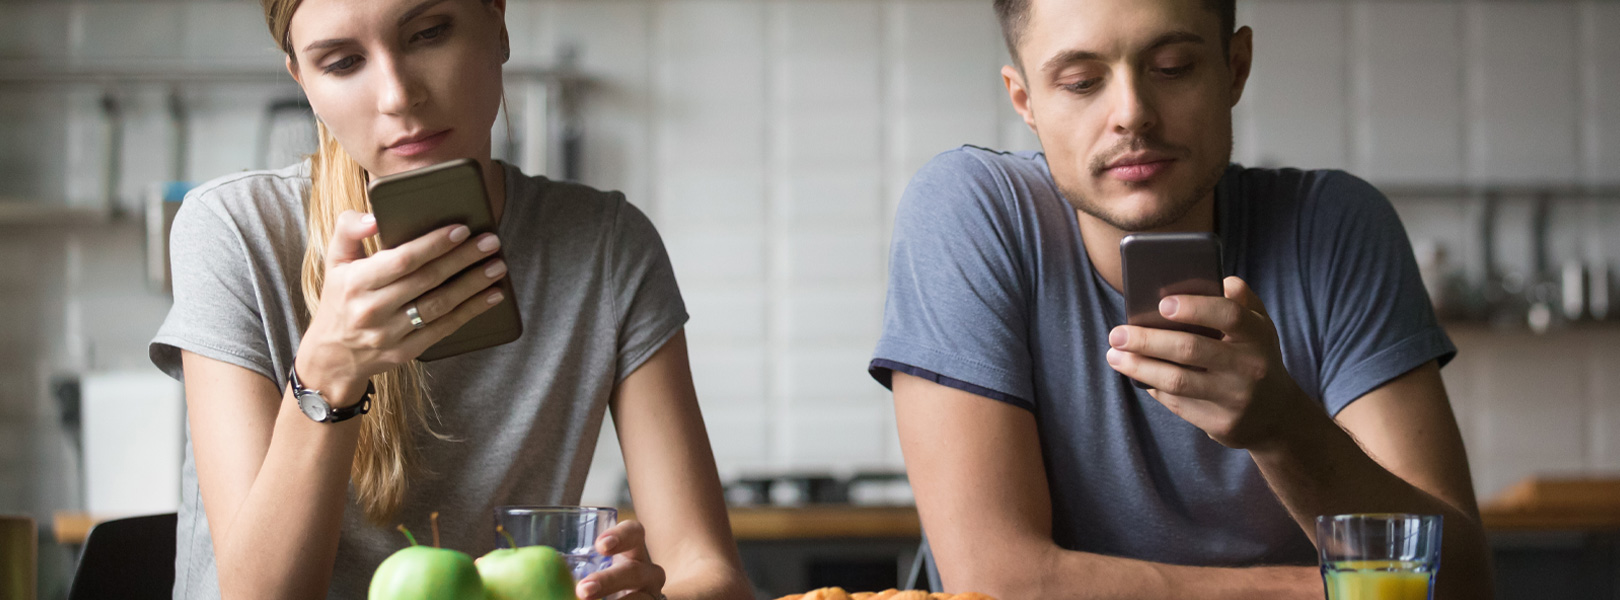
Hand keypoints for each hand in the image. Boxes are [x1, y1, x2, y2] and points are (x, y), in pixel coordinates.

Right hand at [295, 210, 506, 404]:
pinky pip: (444, 328)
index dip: (434, 244)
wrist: (332, 356)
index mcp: (356, 282)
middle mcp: (373, 309)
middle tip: (491, 242)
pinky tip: (492, 296)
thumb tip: (373, 217)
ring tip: (497, 266)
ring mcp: (390, 333)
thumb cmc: (340, 299)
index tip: (461, 229)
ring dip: (473, 284)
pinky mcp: (406, 351)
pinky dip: (471, 311)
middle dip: (463, 258)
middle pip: (427, 280)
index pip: (402, 260)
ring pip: (440, 305)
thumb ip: (347, 230)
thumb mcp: (335, 262)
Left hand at [576, 520, 665, 599]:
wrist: (620, 598)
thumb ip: (569, 566)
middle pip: (634, 572)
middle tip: (583, 590)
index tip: (600, 546)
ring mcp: (650, 595)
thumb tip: (524, 570)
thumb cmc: (597, 582)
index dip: (620, 536)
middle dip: (608, 581)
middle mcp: (647, 572)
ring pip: (640, 599)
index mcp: (632, 550)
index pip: (633, 533)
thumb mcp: (585, 568)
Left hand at [1104, 276, 1312, 448]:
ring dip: (1139, 367)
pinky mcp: (1220, 423)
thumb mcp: (1259, 327)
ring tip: (1115, 356)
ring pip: (1177, 381)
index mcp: (1257, 335)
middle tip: (1117, 333)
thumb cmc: (1256, 357)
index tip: (1162, 304)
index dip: (1194, 307)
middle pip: (1190, 349)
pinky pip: (1178, 403)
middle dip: (1147, 340)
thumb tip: (1220, 279)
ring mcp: (1235, 397)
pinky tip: (1137, 375)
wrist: (1277, 416)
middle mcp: (1249, 366)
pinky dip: (1154, 387)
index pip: (1228, 315)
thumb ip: (1241, 301)